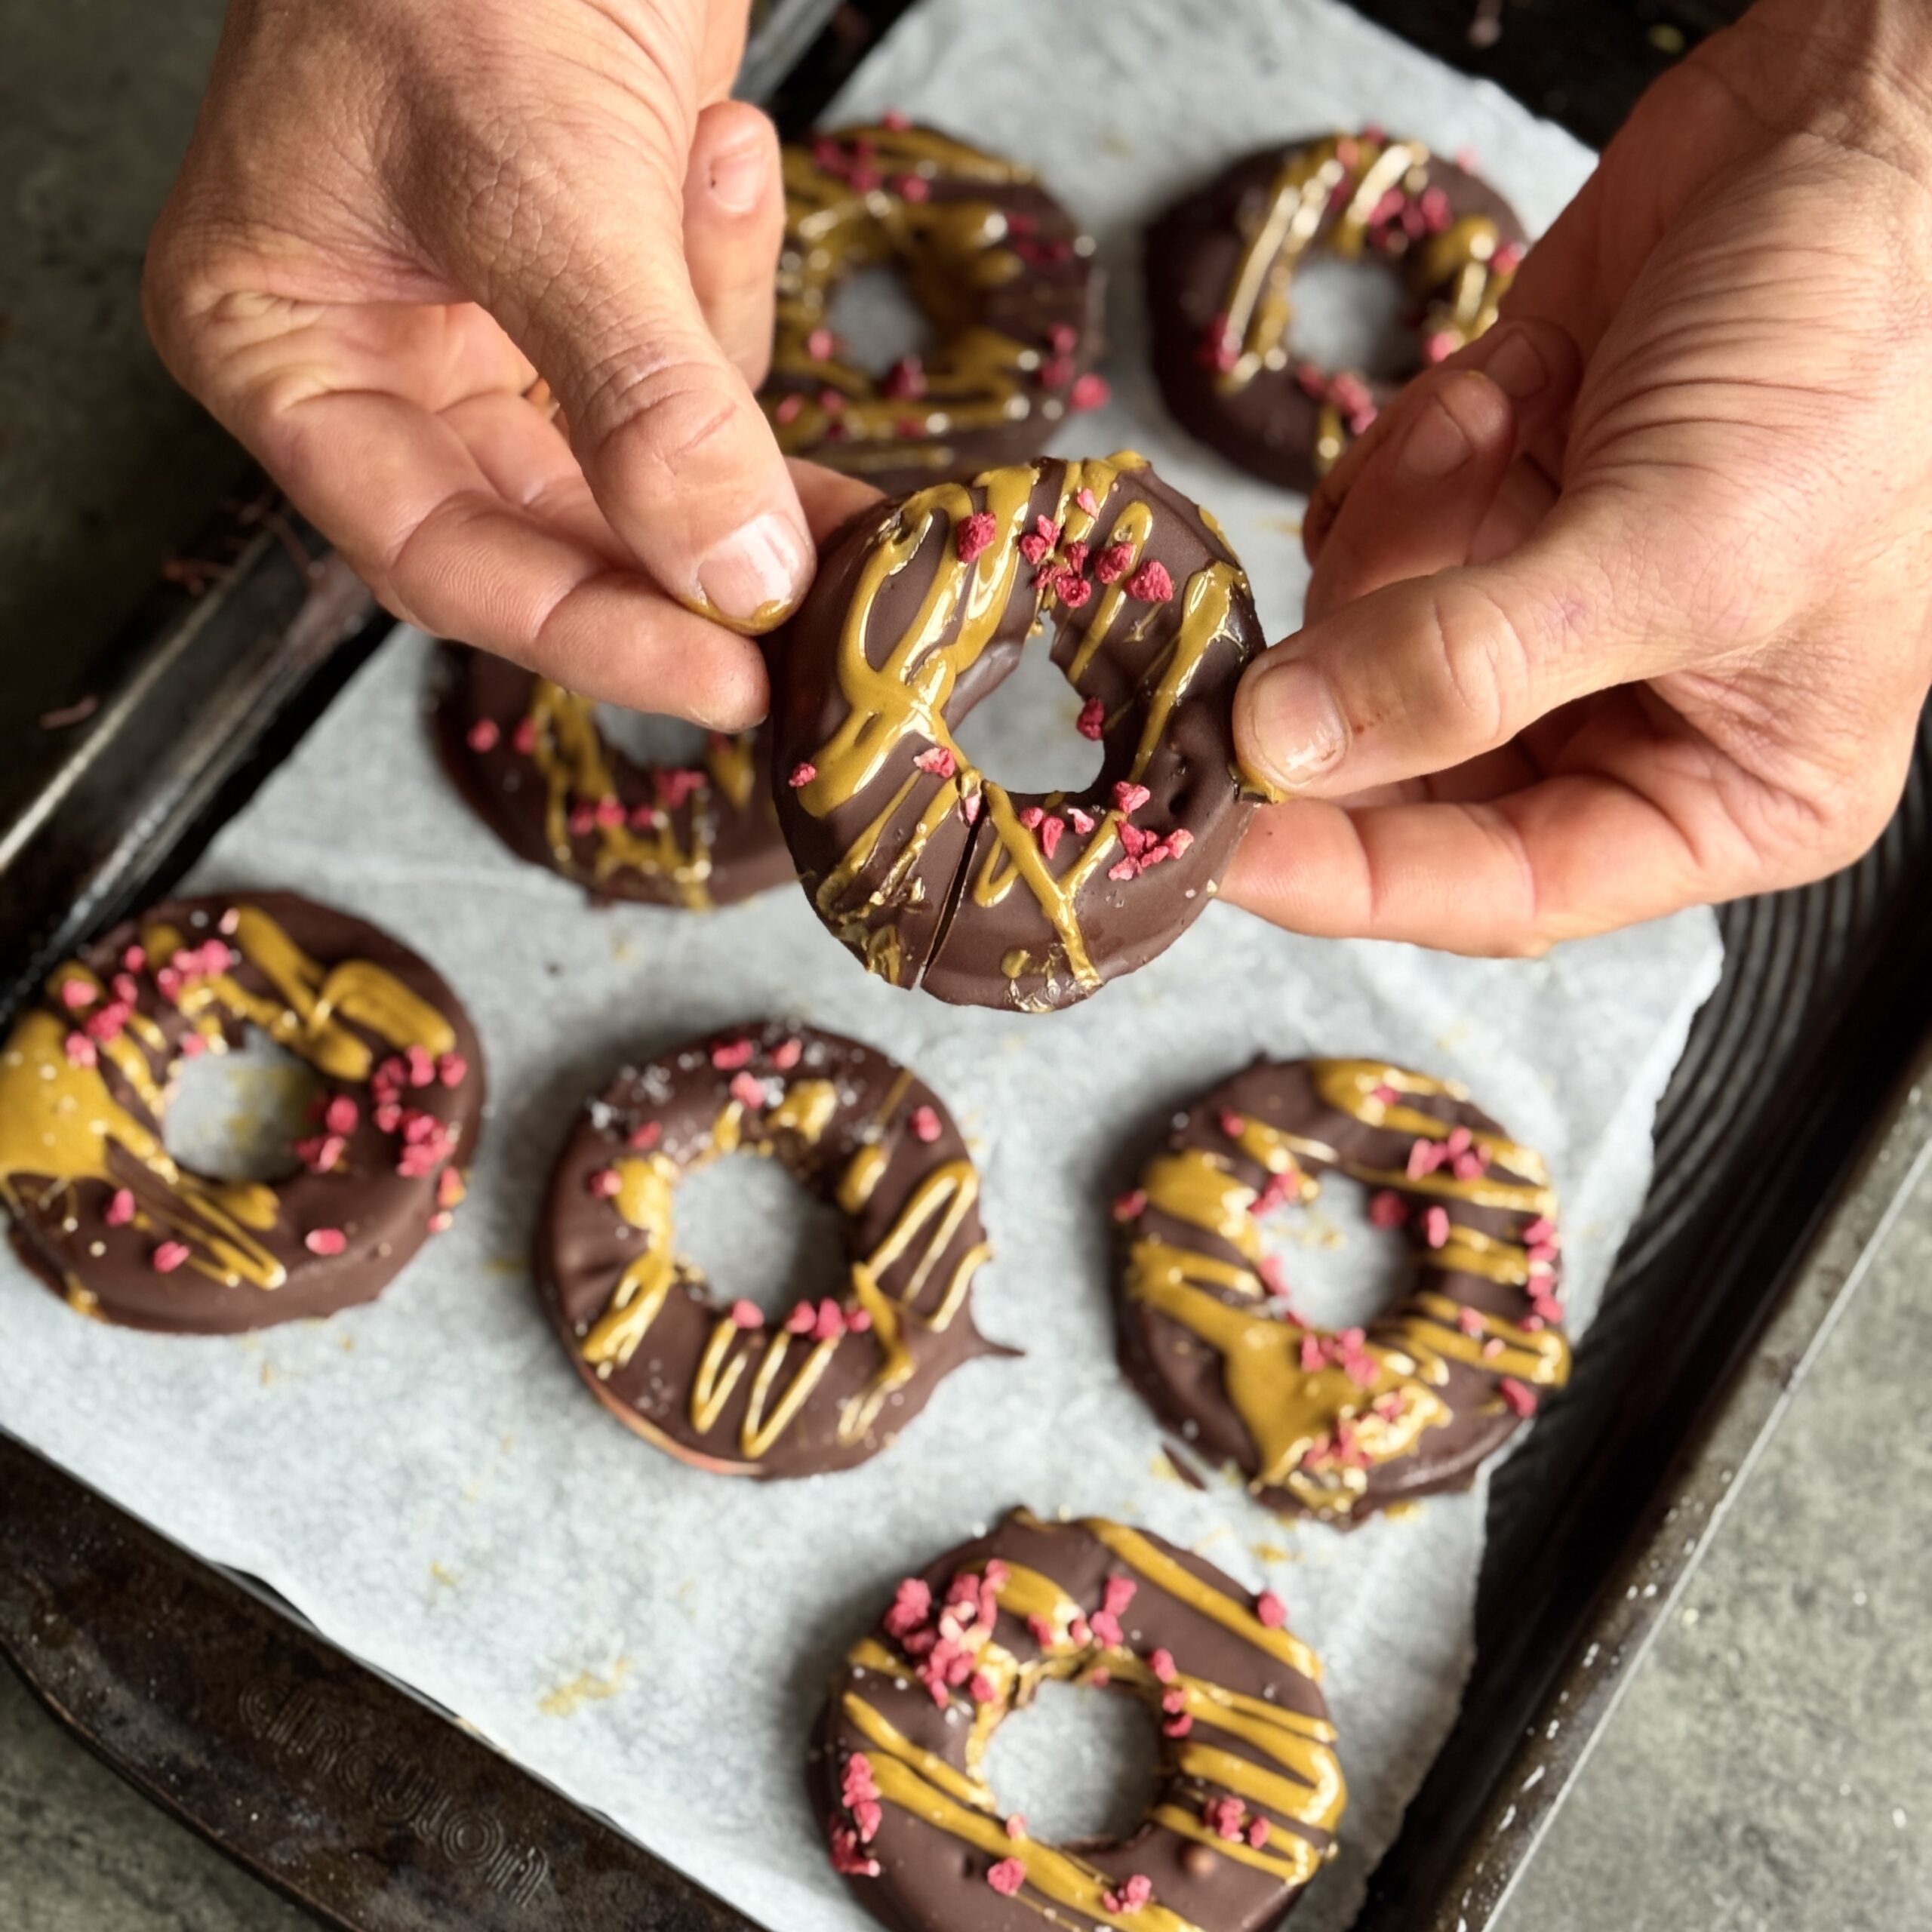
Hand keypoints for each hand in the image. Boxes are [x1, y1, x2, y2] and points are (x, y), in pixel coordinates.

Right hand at [144, 0, 872, 727]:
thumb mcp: (534, 178)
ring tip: (718, 184)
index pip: (442, 557)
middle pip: (556, 529)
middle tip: (820, 596)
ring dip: (724, 373)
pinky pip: (692, 357)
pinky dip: (734, 277)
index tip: (726, 678)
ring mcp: (494, 319)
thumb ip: (636, 396)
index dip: (589, 636)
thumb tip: (733, 573)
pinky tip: (721, 146)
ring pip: (644, 453)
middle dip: (691, 540)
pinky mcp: (599, 274)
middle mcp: (383, 355)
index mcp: (286, 347)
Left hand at [1226, 0, 1931, 953]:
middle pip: (1409, 776)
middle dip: (1355, 679)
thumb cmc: (1857, 350)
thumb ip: (1471, 667)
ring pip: (1365, 649)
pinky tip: (1506, 385)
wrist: (1857, 131)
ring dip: (1407, 529)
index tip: (1216, 847)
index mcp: (1724, 789)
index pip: (1499, 888)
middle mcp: (1628, 719)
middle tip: (1268, 636)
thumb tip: (1285, 751)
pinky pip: (1367, 537)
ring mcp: (1544, 613)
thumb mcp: (1679, 544)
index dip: (1349, 878)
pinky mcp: (1485, 511)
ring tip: (1502, 425)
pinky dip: (1409, 459)